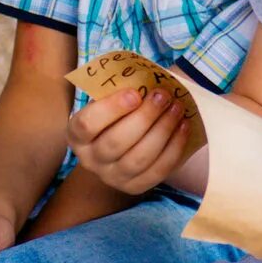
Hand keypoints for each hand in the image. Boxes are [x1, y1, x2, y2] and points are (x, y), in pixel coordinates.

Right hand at [65, 86, 192, 194]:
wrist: (124, 145)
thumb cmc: (118, 114)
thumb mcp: (112, 100)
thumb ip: (123, 89)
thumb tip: (149, 75)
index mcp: (77, 135)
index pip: (87, 124)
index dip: (111, 108)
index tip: (135, 93)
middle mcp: (90, 160)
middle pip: (116, 142)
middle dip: (144, 117)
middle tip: (163, 95)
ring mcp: (112, 178)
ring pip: (138, 158)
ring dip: (162, 130)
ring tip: (177, 108)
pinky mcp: (135, 187)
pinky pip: (157, 170)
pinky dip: (174, 148)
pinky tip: (184, 126)